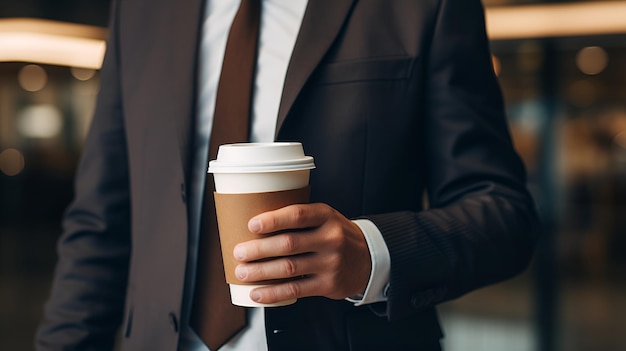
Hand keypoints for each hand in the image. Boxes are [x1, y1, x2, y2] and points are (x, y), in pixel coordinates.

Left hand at [232, 203, 371, 303]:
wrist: (368, 259)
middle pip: (289, 243)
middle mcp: (330, 238)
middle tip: (239, 252)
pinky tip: (257, 293)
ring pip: (289, 268)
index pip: (298, 215)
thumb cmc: (335, 235)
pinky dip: (273, 293)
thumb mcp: (325, 218)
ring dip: (261, 272)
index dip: (273, 220)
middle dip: (259, 249)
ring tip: (242, 272)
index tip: (252, 224)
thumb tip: (253, 226)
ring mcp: (331, 263)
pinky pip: (295, 290)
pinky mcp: (328, 284)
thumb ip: (298, 219)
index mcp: (326, 216)